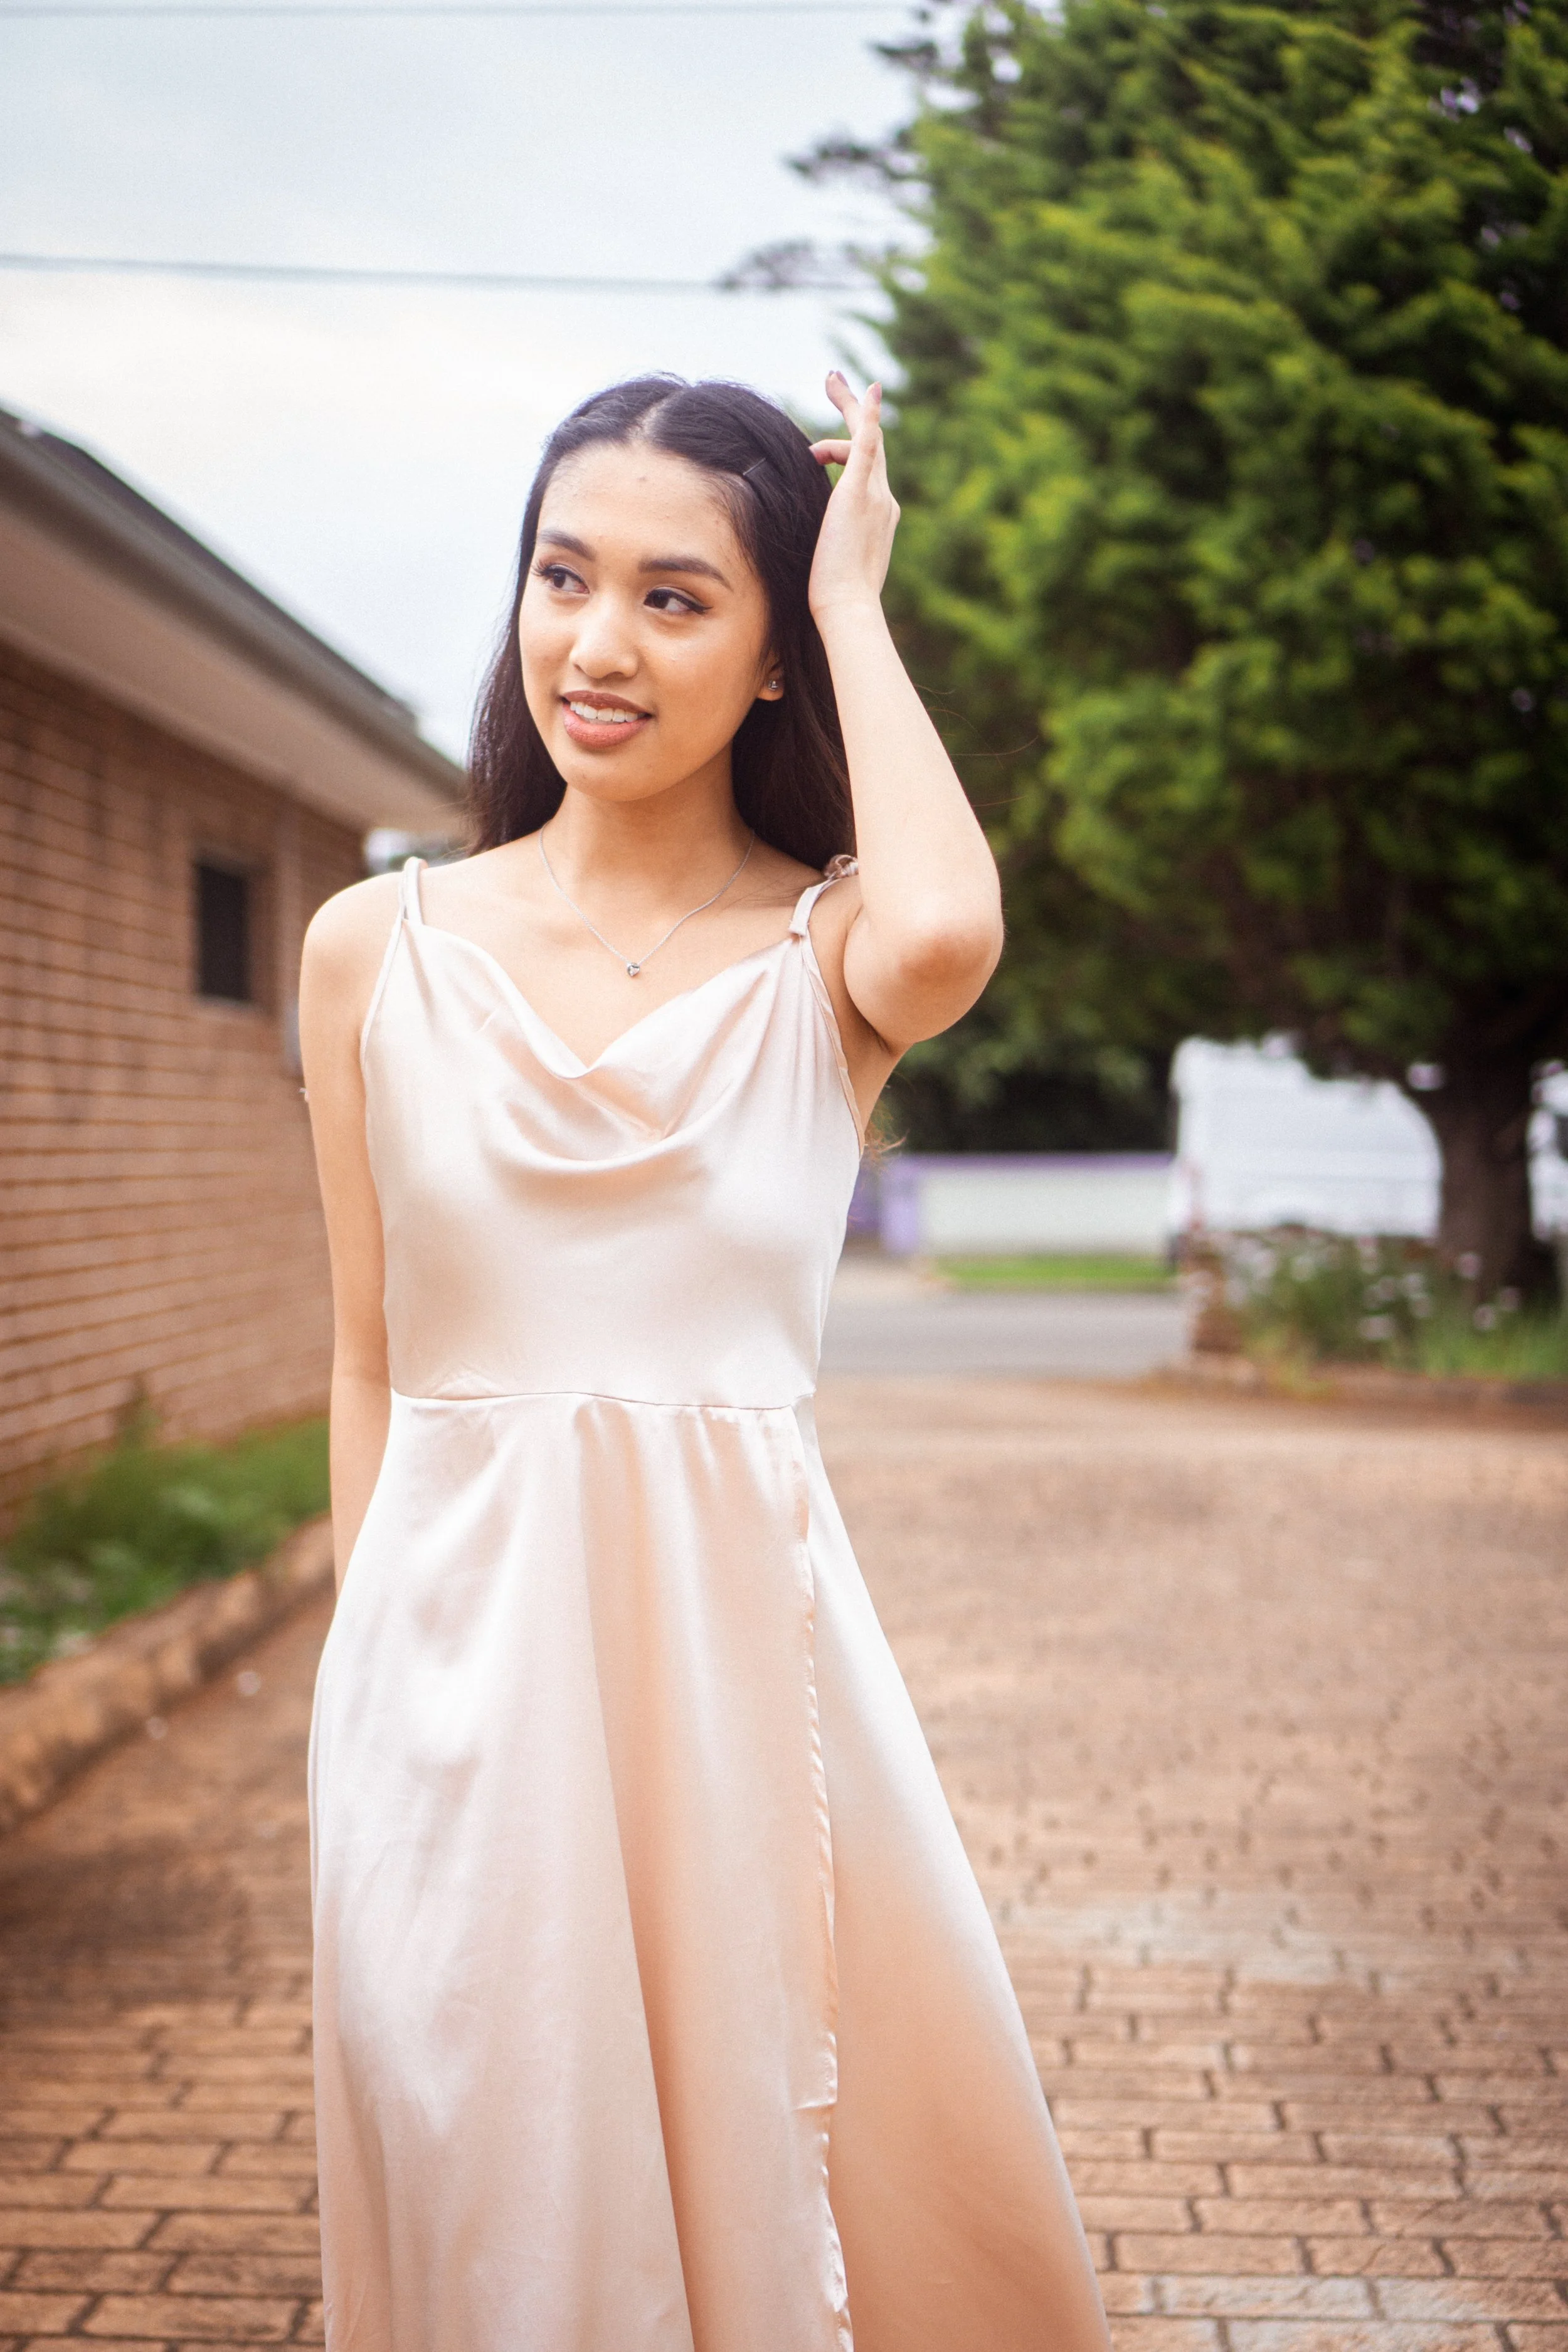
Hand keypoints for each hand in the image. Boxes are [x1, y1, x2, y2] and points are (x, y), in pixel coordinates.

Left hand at [806, 373, 899, 621]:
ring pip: (865, 440)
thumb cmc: (835, 597)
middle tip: (836, 382)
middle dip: (855, 411)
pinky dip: (868, 417)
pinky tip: (868, 390)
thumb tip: (808, 546)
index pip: (864, 471)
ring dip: (849, 408)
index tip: (821, 448)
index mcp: (878, 515)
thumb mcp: (830, 561)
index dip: (844, 450)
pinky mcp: (859, 493)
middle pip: (871, 445)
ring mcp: (875, 495)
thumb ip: (825, 540)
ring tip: (830, 380)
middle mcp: (883, 500)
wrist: (848, 607)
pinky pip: (869, 445)